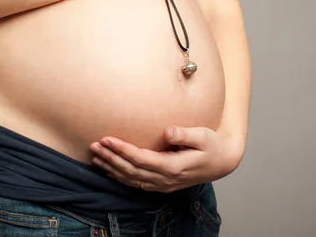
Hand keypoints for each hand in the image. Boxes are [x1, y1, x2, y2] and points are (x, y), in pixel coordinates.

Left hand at [89, 125, 240, 192]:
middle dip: (111, 158)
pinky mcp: (161, 184)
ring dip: (111, 168)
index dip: (122, 150)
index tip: (107, 139)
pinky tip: (108, 169)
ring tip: (95, 156)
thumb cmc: (212, 145)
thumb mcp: (203, 136)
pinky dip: (119, 177)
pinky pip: (136, 183)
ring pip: (130, 179)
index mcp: (173, 167)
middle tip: (94, 146)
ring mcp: (162, 184)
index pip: (140, 159)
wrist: (222, 162)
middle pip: (131, 171)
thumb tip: (168, 131)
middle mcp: (165, 179)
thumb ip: (185, 134)